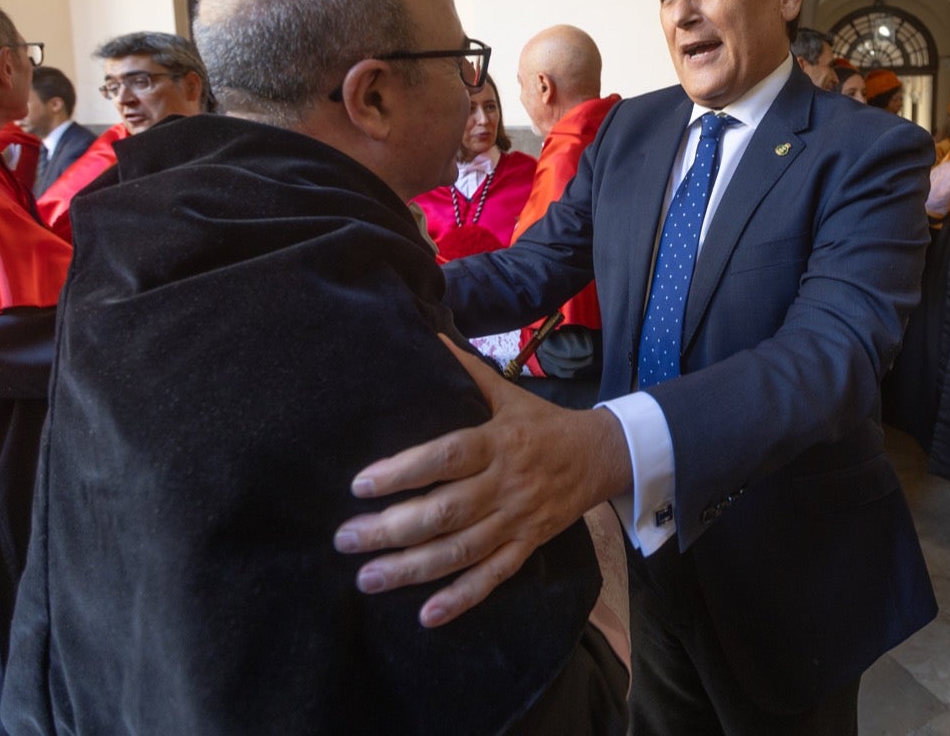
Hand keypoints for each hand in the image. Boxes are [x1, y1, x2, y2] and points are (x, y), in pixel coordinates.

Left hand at [334, 336, 630, 626]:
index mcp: (497, 442)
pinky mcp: (526, 546)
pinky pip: (493, 577)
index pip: (446, 457)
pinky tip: (425, 615)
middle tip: (346, 538)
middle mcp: (505, 483)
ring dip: (413, 568)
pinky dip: (461, 598)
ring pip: (461, 550)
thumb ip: (465, 370)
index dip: (403, 471)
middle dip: (392, 529)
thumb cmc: (543, 423)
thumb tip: (426, 334)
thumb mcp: (507, 392)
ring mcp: (516, 519)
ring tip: (368, 579)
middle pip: (445, 511)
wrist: (602, 456)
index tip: (360, 484)